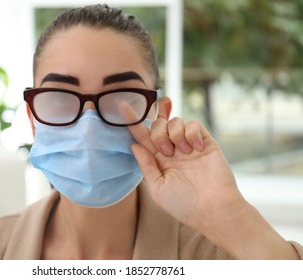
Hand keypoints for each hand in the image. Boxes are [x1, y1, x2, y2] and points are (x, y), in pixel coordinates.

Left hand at [129, 97, 244, 229]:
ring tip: (183, 153)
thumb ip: (146, 165)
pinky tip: (197, 148)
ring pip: (174, 121)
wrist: (213, 209)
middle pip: (157, 124)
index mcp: (158, 160)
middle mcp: (171, 150)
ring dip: (174, 134)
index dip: (133, 121)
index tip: (122, 106)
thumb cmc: (184, 204)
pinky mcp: (204, 141)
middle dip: (158, 132)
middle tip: (166, 151)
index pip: (142, 137)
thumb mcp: (157, 188)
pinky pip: (193, 124)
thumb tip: (134, 144)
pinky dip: (192, 133)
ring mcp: (188, 144)